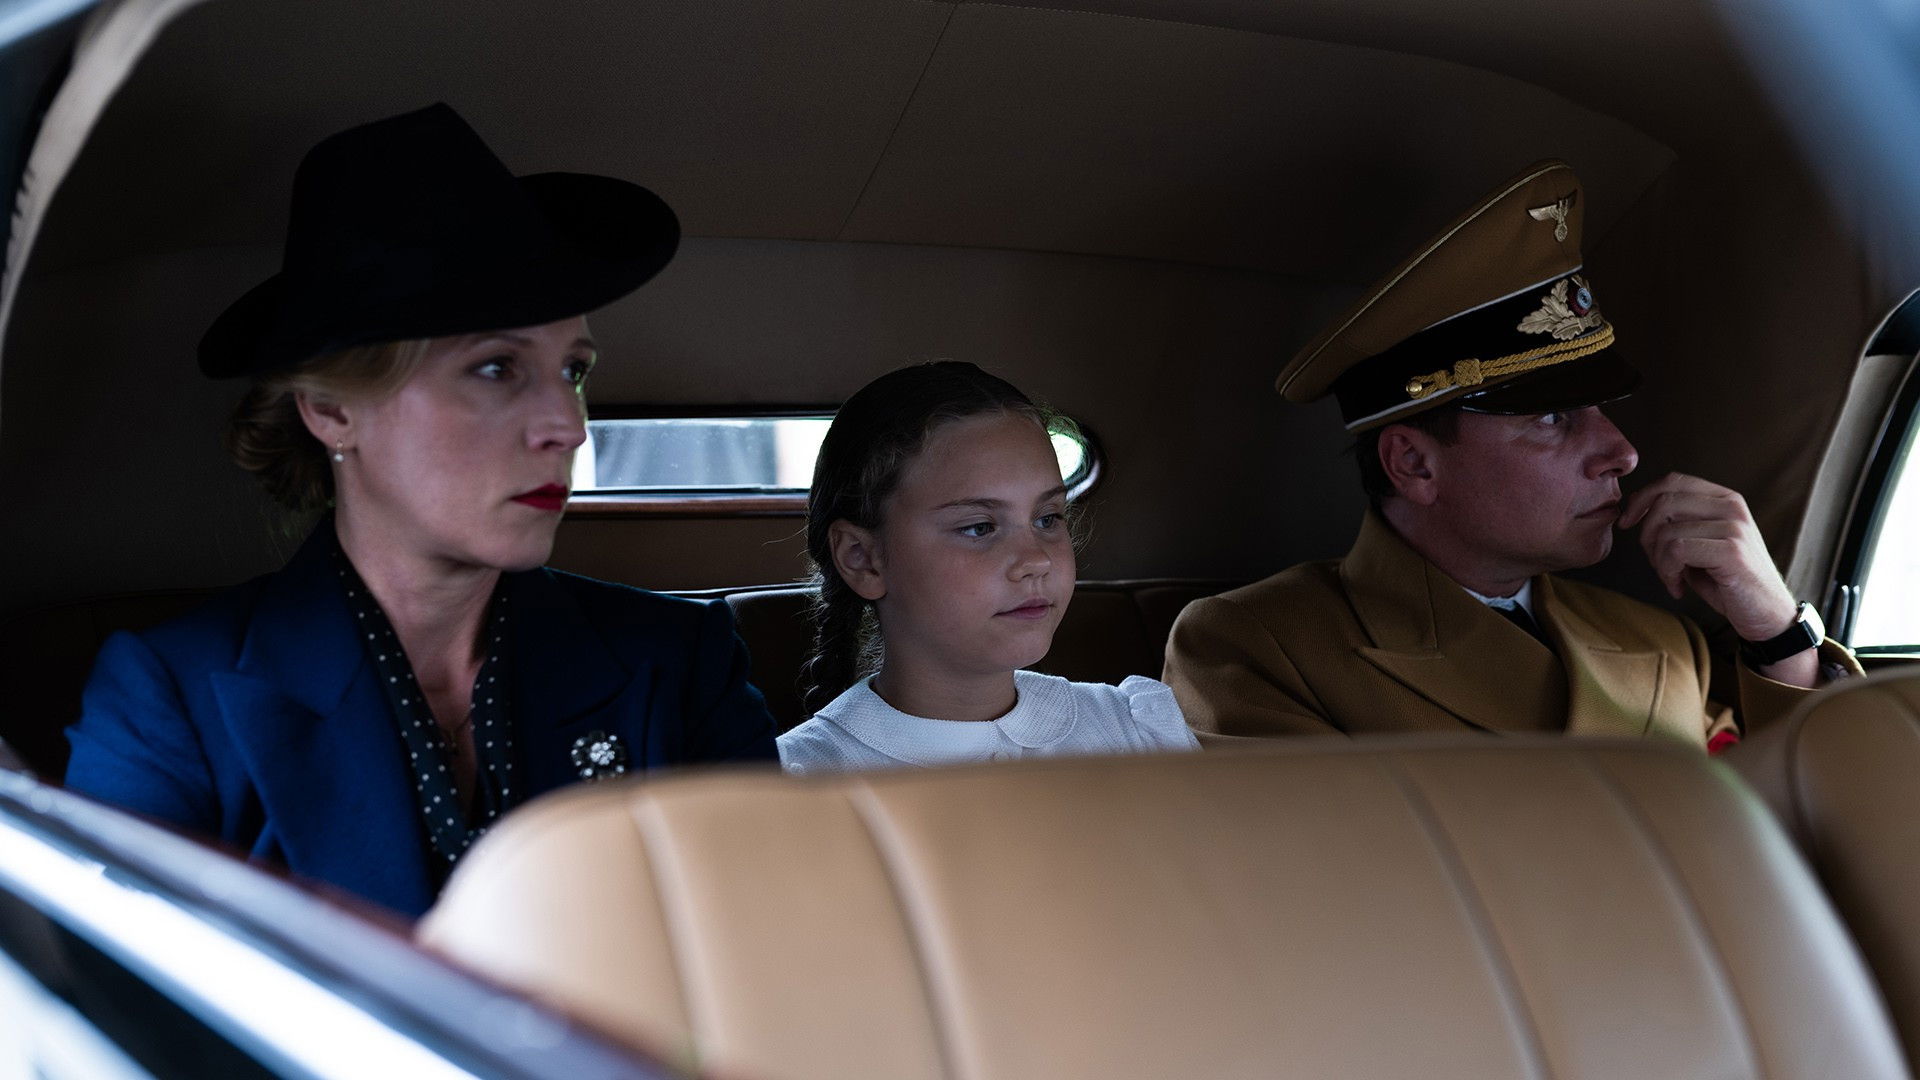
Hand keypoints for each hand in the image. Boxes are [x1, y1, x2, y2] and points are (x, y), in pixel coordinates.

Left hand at [1617, 472, 1797, 642]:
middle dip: (1647, 536)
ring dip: (1658, 561)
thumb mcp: (1699, 543)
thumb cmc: (1726, 580)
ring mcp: (1734, 527)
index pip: (1672, 481)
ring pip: (1666, 531)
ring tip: (1673, 578)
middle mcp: (1731, 506)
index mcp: (1724, 498)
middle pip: (1664, 502)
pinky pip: (1676, 550)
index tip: (1627, 523)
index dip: (1641, 499)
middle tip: (1657, 563)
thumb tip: (1634, 507)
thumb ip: (1676, 522)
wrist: (1767, 613)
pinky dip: (1667, 573)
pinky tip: (1679, 587)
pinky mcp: (1731, 551)